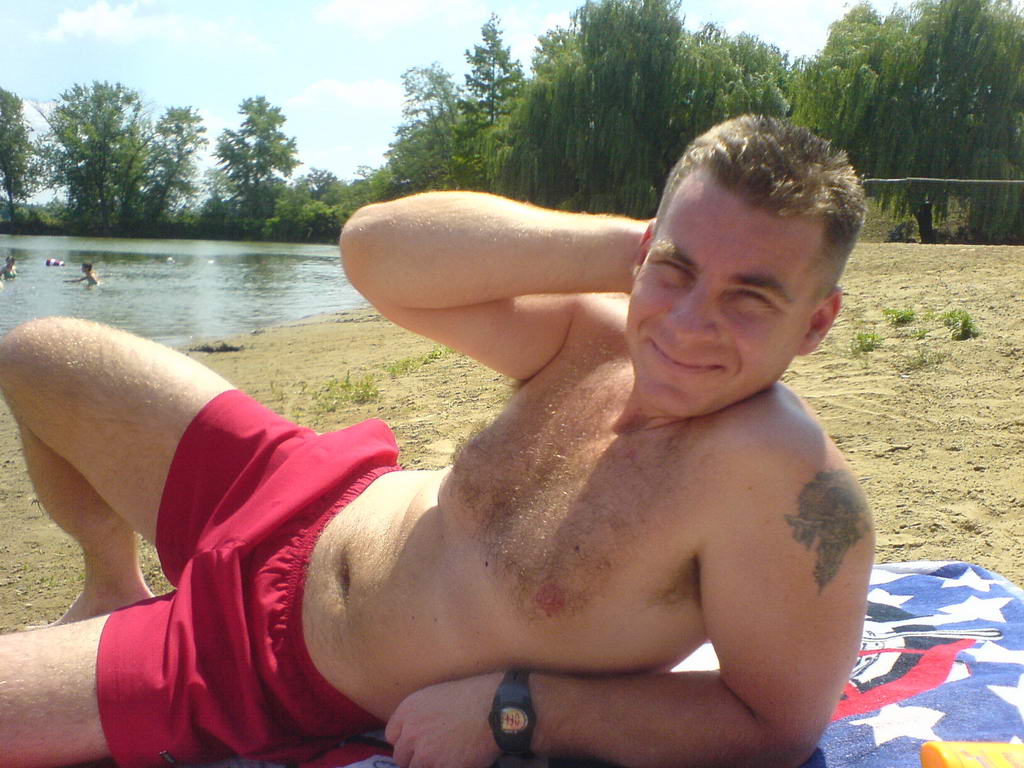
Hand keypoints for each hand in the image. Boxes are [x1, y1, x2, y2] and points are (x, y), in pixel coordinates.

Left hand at [385, 672, 503, 767]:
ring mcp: (425, 754)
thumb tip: (415, 733)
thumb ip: (418, 715)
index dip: (405, 741)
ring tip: (447, 757)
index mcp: (407, 711)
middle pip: (401, 757)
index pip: (392, 736)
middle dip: (414, 757)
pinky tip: (457, 760)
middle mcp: (411, 733)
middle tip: (433, 753)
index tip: (417, 743)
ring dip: (429, 765)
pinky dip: (445, 767)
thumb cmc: (471, 696)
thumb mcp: (435, 696)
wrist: (495, 707)